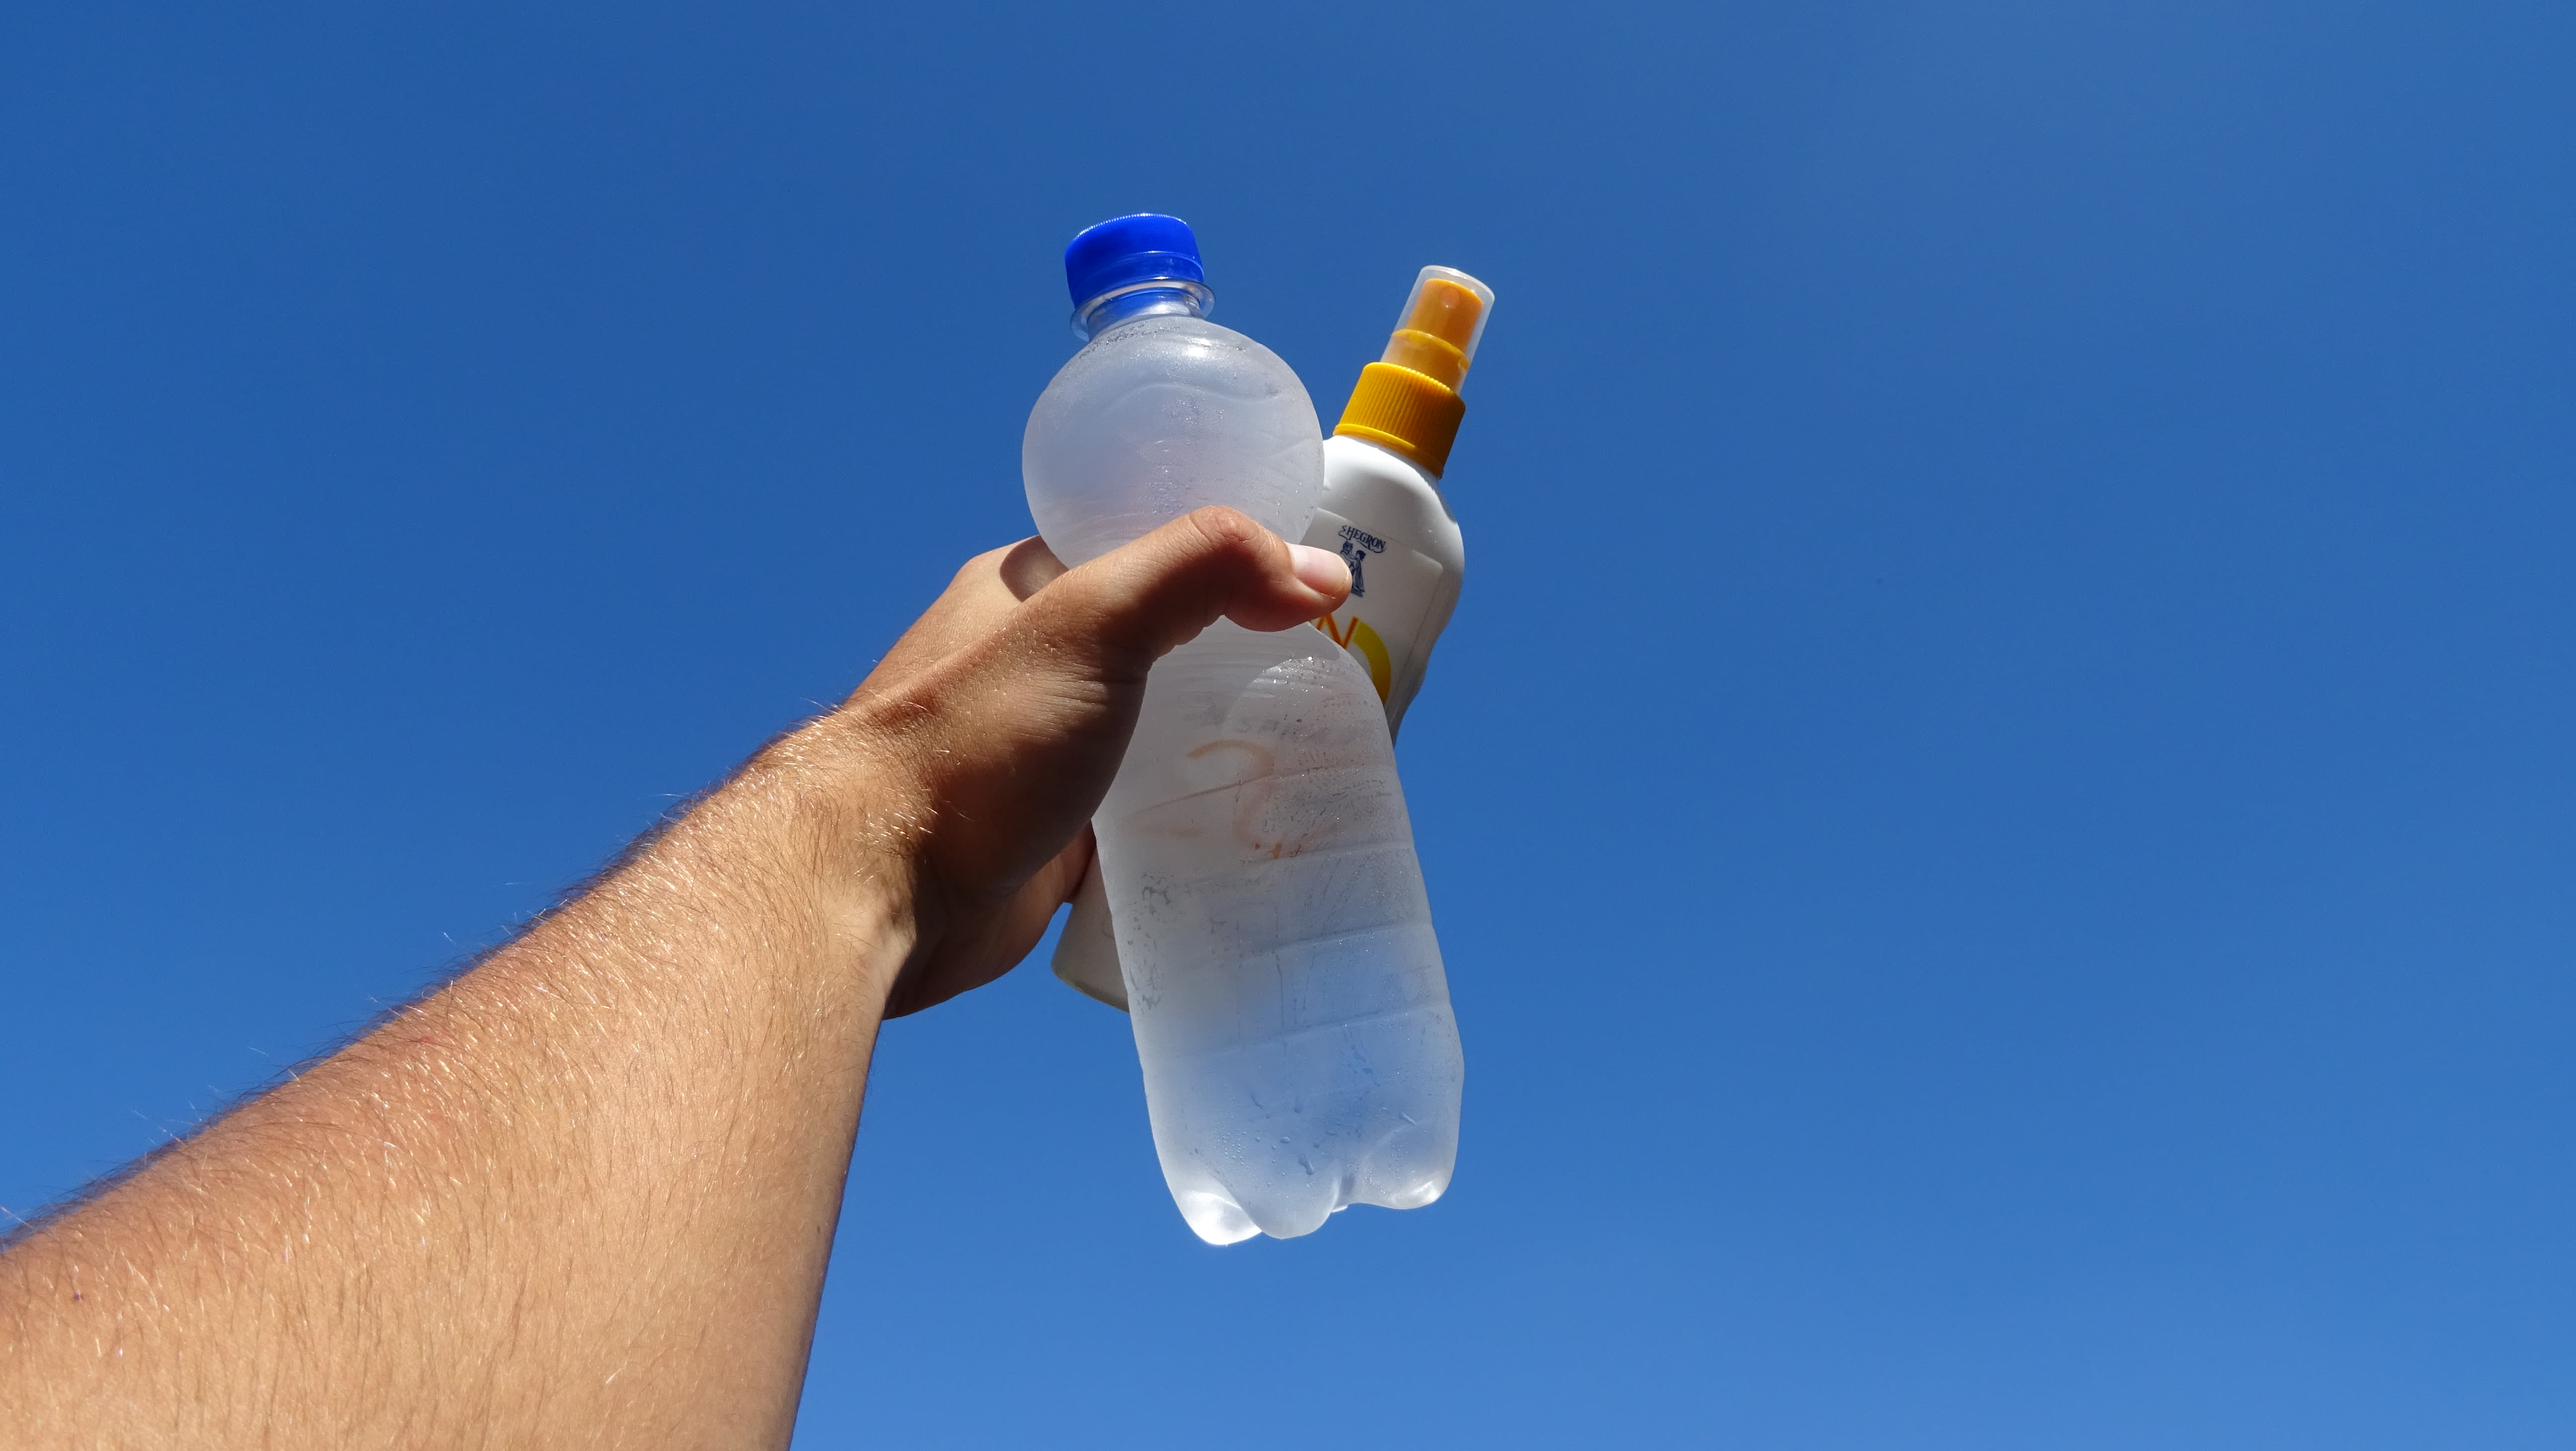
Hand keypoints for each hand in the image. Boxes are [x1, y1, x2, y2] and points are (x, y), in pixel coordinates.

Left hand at [821, 506, 1350, 1015]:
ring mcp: (1041, 758)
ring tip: (1316, 763)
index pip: (1146, 549)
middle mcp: (1031, 669)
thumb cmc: (968, 746)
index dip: (1229, 560)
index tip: (1313, 590)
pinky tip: (1254, 838)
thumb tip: (1319, 572)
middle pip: (1167, 650)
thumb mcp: (1093, 622)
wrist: (877, 894)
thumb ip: (1202, 570)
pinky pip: (1144, 826)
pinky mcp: (1052, 845)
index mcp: (1023, 591)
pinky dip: (1195, 830)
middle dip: (1243, 666)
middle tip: (1337, 685)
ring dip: (1225, 753)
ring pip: (1159, 742)